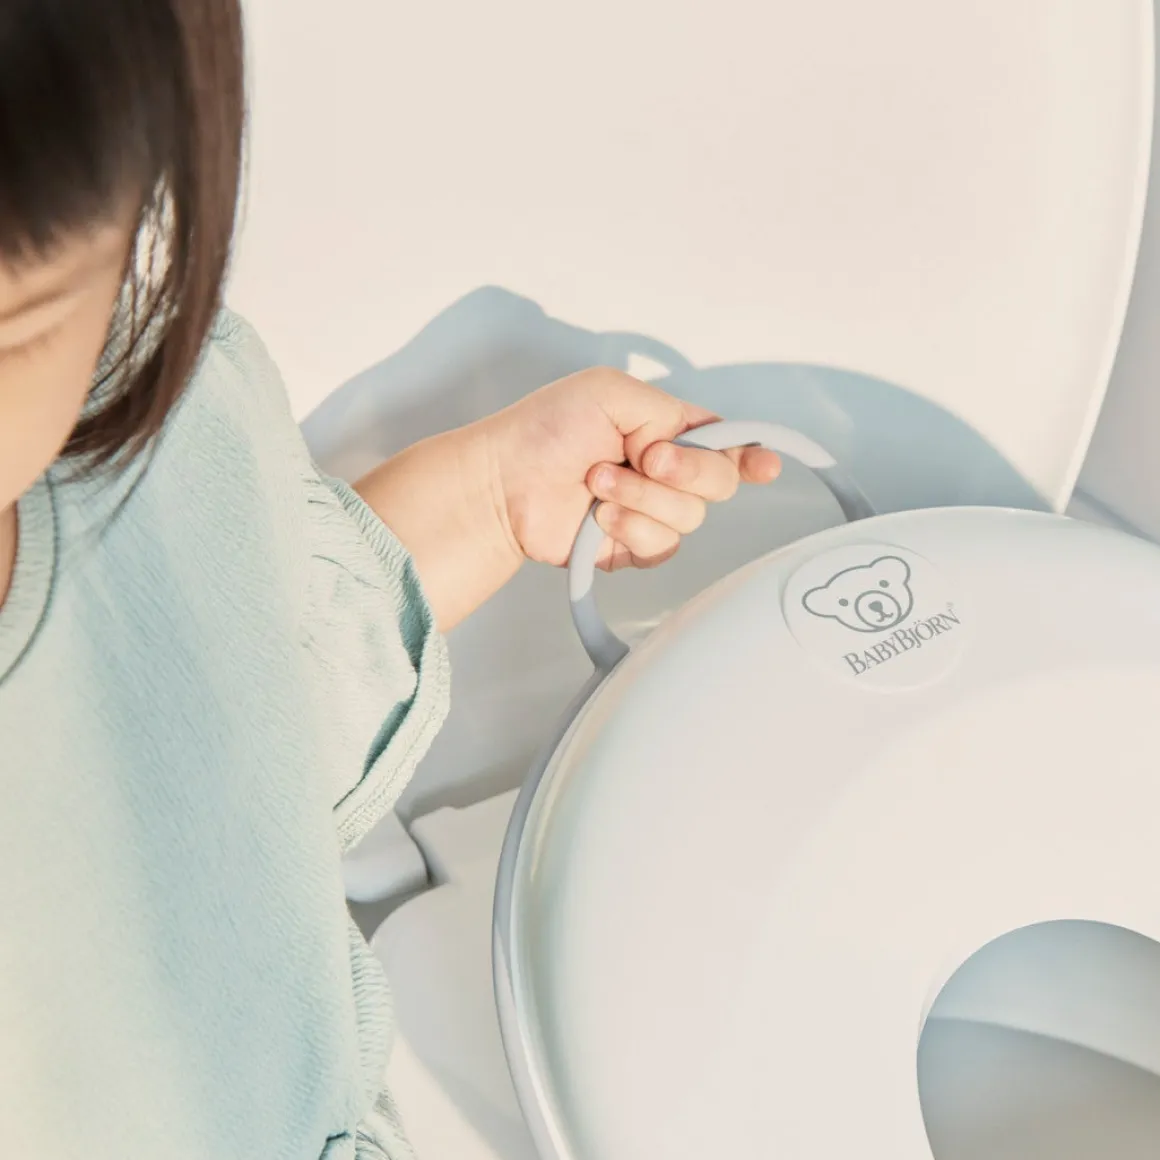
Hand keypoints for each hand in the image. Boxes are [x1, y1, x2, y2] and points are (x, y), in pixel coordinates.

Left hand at [485, 367, 780, 570]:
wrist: (504, 483)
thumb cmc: (545, 429)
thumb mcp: (611, 392)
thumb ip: (668, 412)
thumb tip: (686, 445)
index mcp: (669, 429)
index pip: (727, 444)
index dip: (752, 457)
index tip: (765, 467)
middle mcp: (667, 472)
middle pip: (719, 483)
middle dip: (685, 471)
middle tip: (645, 457)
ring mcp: (651, 511)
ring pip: (689, 519)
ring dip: (642, 497)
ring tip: (597, 482)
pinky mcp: (632, 547)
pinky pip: (660, 547)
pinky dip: (630, 529)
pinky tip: (599, 517)